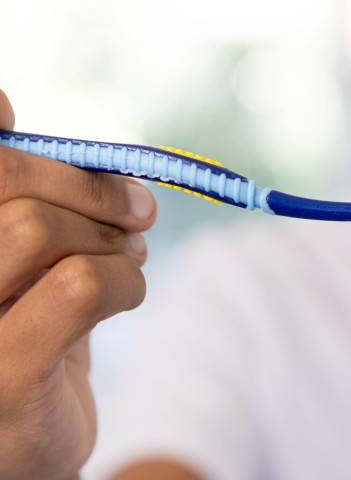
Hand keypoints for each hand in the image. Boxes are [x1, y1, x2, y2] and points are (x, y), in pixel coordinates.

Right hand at [0, 89, 156, 478]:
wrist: (23, 451)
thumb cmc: (19, 335)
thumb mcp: (15, 258)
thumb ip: (13, 191)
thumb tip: (0, 102)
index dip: (6, 133)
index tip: (45, 139)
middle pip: (1, 176)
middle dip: (86, 184)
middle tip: (139, 209)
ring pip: (37, 226)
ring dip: (109, 237)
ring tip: (129, 256)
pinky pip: (81, 285)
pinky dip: (125, 280)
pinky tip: (128, 293)